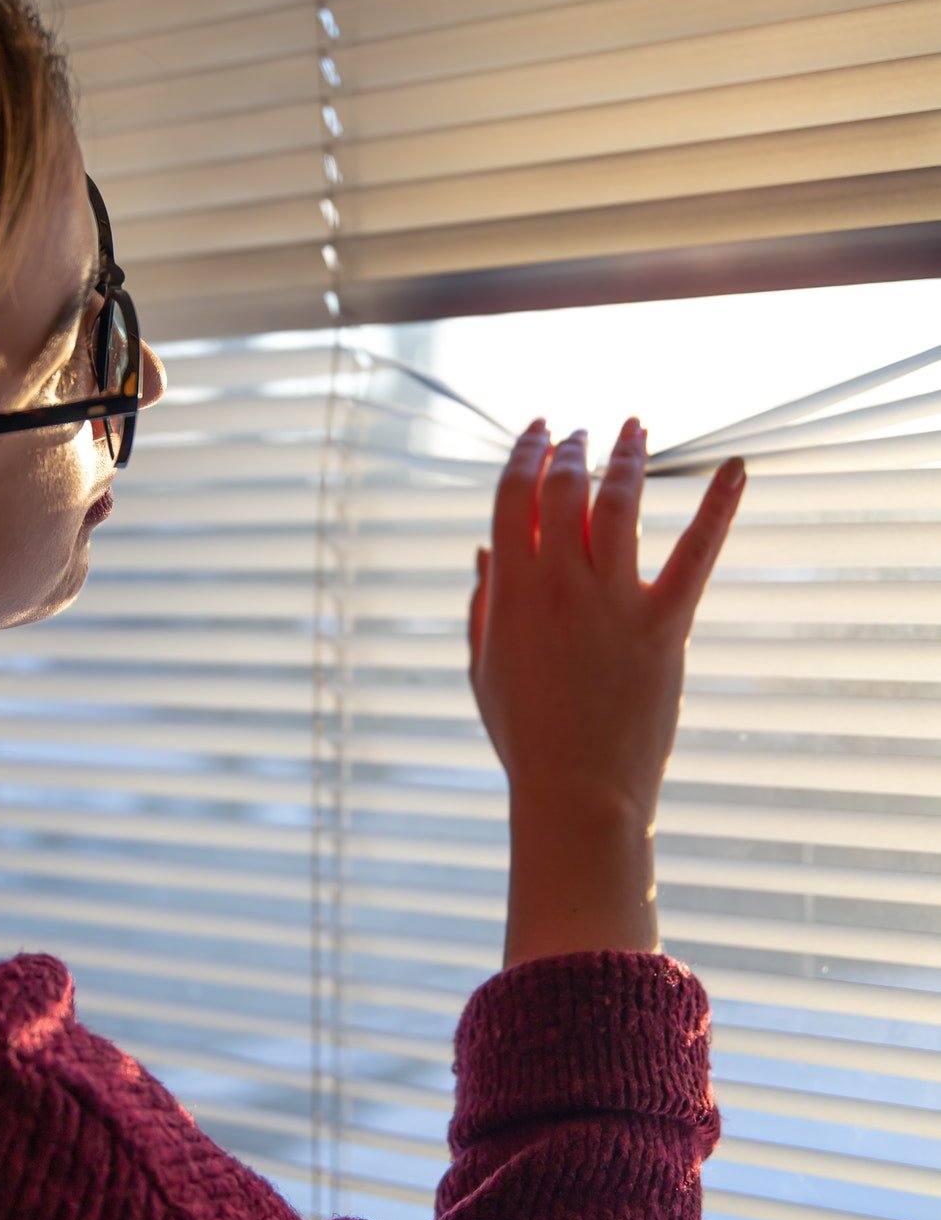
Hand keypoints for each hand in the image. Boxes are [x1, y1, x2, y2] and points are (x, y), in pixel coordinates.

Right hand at [468, 418, 745, 829]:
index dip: (525, 453)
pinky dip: (720, 506)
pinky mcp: (665, 624)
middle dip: (570, 448)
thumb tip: (483, 550)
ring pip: (621, 503)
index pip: (512, 496)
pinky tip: (736, 466)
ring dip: (627, 456)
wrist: (579, 792)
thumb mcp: (486, 668)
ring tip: (633, 428)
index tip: (537, 432)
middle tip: (579, 433)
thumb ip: (483, 605)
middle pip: (563, 488)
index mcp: (510, 592)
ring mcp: (615, 601)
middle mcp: (561, 585)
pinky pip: (697, 552)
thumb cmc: (527, 736)